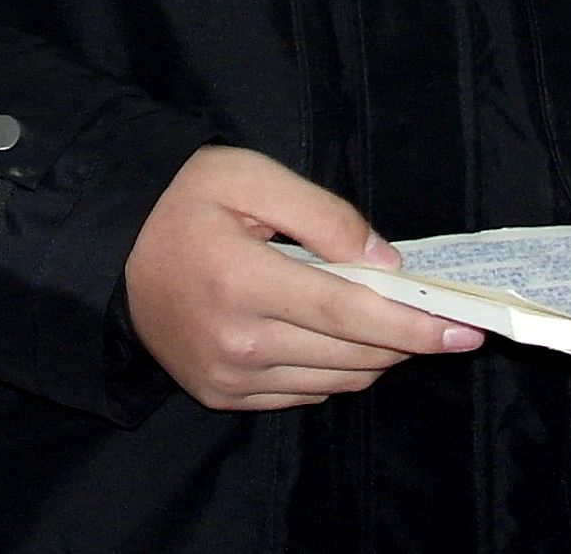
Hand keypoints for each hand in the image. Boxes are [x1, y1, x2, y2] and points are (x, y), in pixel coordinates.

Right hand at [122, 143, 480, 411]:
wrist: (106, 244)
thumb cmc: (181, 198)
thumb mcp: (249, 175)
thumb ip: (325, 215)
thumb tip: (388, 261)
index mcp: (241, 282)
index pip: (350, 313)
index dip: (414, 323)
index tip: (464, 327)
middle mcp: (235, 343)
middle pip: (351, 354)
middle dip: (404, 337)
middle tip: (437, 314)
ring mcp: (227, 377)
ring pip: (335, 381)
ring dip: (373, 354)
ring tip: (383, 318)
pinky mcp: (221, 395)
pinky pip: (303, 395)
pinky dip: (332, 368)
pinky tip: (329, 333)